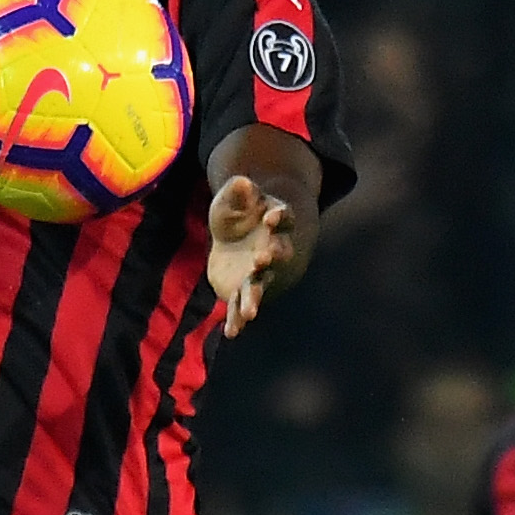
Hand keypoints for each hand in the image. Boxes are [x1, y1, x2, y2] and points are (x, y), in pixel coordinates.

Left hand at [207, 174, 286, 332]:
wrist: (232, 237)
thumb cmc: (237, 213)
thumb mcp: (231, 197)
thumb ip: (238, 191)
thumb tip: (242, 182)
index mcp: (275, 223)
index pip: (283, 218)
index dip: (279, 217)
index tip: (271, 216)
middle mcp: (273, 250)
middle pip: (277, 255)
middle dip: (272, 257)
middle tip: (263, 258)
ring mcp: (259, 273)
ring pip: (259, 286)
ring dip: (254, 298)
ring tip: (249, 312)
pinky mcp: (242, 289)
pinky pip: (240, 306)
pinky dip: (237, 319)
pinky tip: (231, 332)